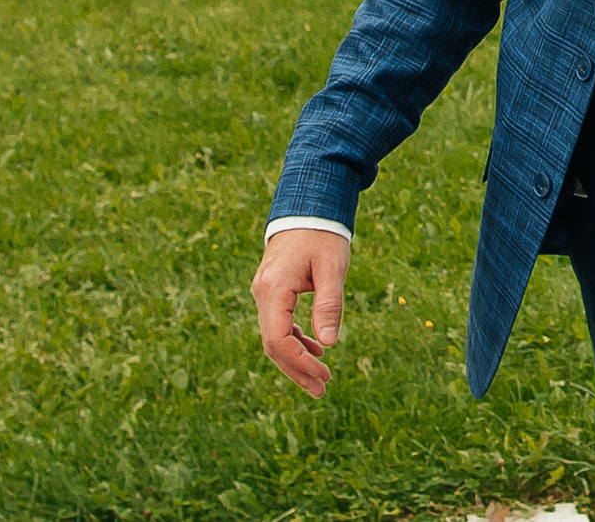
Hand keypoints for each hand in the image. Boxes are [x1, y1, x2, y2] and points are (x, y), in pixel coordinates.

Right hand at [253, 228, 350, 397]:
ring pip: (274, 337)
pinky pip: (277, 324)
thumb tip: (328, 343)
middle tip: (322, 389)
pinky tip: (314, 349)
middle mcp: (262, 293)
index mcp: (274, 289)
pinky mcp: (271, 291)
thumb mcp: (332, 268)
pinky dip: (294, 340)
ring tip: (321, 377)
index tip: (322, 375)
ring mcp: (264, 293)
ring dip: (296, 359)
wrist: (307, 207)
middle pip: (273, 344)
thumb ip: (329, 304)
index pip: (277, 339)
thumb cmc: (323, 235)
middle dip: (297, 369)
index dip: (298, 363)